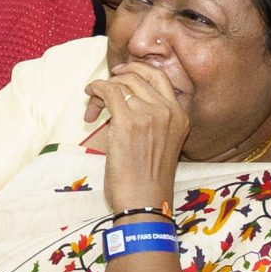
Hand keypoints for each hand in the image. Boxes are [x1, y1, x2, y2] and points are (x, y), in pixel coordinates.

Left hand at [85, 61, 189, 214]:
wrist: (145, 201)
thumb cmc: (148, 180)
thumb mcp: (162, 144)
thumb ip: (152, 121)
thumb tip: (123, 101)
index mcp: (180, 116)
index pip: (159, 78)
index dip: (137, 70)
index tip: (120, 73)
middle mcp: (168, 111)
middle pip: (137, 78)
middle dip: (115, 82)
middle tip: (100, 96)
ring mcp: (149, 114)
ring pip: (121, 83)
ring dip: (102, 92)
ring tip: (93, 111)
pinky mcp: (128, 121)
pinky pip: (108, 91)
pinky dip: (96, 89)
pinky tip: (90, 95)